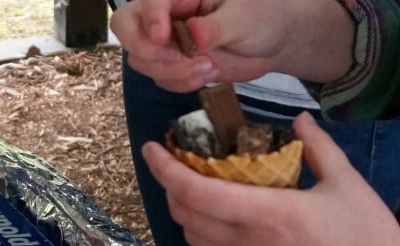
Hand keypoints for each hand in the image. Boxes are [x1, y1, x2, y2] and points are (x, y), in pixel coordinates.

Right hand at [110, 0, 355, 90]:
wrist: (273, 41)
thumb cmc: (263, 17)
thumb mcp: (245, 18)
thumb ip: (218, 26)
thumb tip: (195, 33)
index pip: (147, 3)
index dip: (149, 20)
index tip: (162, 39)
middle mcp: (165, 16)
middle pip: (126, 30)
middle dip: (146, 51)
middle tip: (177, 61)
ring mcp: (166, 43)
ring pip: (142, 61)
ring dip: (172, 72)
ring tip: (209, 69)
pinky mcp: (172, 66)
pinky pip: (160, 79)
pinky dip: (181, 83)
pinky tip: (207, 76)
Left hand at [141, 112, 399, 245]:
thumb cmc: (371, 238)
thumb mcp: (346, 183)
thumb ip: (318, 147)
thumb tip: (299, 119)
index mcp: (263, 214)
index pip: (194, 190)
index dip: (164, 168)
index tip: (151, 148)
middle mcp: (245, 244)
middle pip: (185, 214)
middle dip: (171, 186)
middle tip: (178, 163)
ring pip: (195, 240)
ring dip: (185, 213)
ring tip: (194, 190)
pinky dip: (205, 239)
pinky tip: (220, 226)